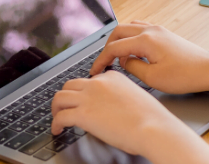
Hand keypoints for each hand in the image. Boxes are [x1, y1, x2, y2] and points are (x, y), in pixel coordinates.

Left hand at [51, 71, 208, 163]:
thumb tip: (110, 108)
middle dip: (65, 97)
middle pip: (70, 85)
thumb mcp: (135, 97)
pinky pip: (60, 117)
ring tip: (57, 118)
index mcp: (112, 77)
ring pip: (59, 97)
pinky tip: (58, 130)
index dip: (83, 92)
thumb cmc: (151, 118)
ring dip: (56, 108)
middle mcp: (98, 83)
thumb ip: (119, 97)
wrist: (153, 127)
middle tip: (64, 107)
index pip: (90, 80)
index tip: (82, 100)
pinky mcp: (83, 114)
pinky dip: (55, 124)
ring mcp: (89, 97)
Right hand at [90, 21, 208, 93]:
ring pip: (129, 28)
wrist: (208, 70)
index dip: (101, 60)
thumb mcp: (153, 78)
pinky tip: (133, 51)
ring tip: (117, 57)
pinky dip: (131, 38)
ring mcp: (159, 30)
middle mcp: (151, 30)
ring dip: (119, 40)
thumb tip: (124, 62)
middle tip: (104, 63)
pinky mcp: (165, 34)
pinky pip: (140, 29)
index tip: (95, 71)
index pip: (114, 47)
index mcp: (145, 40)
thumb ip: (133, 67)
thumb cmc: (185, 75)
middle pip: (118, 32)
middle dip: (107, 47)